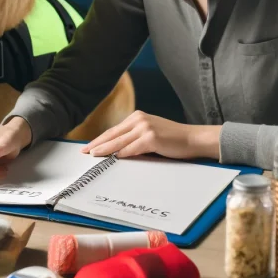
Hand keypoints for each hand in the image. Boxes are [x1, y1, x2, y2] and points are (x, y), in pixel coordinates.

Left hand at [82, 111, 219, 159]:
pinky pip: (133, 148)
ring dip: (105, 150)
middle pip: (113, 134)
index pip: (114, 130)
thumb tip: (117, 151)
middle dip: (97, 144)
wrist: (193, 139)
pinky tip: (114, 159)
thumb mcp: (151, 134)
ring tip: (94, 156)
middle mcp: (140, 119)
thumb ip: (134, 138)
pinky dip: (122, 154)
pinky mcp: (152, 138)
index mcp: (138, 117)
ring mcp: (145, 128)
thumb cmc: (173, 139)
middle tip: (84, 152)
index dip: (100, 139)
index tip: (88, 147)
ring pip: (119, 141)